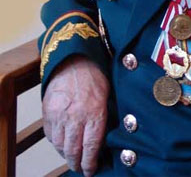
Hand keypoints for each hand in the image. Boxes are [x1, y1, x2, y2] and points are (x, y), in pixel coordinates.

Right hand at [42, 55, 109, 176]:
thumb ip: (105, 116)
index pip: (92, 146)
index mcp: (95, 112)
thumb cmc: (94, 75)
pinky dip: (56, 142)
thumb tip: (107, 138)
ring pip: (61, 145)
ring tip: (71, 157)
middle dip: (77, 163)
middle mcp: (76, 116)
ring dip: (66, 154)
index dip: (90, 163)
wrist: (73, 59)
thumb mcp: (107, 95)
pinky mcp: (48, 111)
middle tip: (80, 168)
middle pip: (74, 150)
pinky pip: (50, 135)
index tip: (90, 170)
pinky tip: (62, 143)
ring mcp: (60, 115)